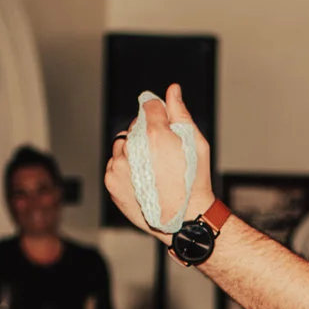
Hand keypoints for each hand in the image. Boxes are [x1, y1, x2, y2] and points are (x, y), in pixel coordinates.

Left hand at [100, 84, 215, 242]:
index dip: (159, 113)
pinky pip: (115, 163)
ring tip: (151, 168)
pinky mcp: (112, 180)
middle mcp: (133, 148)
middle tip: (162, 153)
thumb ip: (180, 113)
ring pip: (123, 144)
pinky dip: (126, 167)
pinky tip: (142, 178)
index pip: (149, 106)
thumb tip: (172, 90)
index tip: (165, 125)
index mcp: (155, 134)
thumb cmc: (195, 182)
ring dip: (134, 150)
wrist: (184, 218)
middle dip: (147, 133)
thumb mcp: (196, 143)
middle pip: (135, 125)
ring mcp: (120, 165)